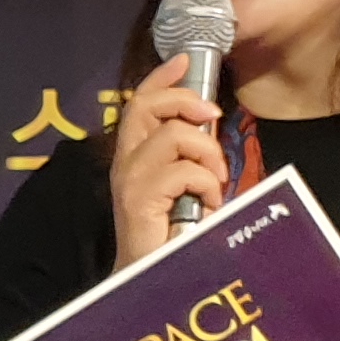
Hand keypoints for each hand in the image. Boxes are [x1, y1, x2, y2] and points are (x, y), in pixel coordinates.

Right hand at [110, 55, 223, 265]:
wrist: (150, 280)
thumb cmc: (171, 237)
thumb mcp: (183, 186)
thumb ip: (188, 157)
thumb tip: (210, 126)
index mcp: (134, 158)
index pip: (139, 103)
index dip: (161, 77)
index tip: (184, 60)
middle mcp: (125, 165)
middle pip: (145, 106)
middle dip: (185, 100)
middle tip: (212, 117)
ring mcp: (130, 182)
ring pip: (172, 135)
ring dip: (206, 153)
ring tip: (214, 181)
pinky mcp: (139, 200)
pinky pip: (182, 170)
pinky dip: (206, 183)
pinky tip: (209, 204)